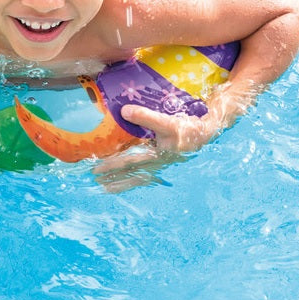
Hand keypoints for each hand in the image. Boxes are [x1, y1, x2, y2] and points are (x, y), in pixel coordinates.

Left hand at [91, 104, 222, 191]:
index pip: (130, 162)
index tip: (97, 168)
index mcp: (157, 156)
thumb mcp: (167, 122)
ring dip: (121, 182)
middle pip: (131, 173)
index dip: (113, 165)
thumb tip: (124, 111)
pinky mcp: (160, 162)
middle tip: (95, 180)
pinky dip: (131, 179)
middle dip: (113, 177)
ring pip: (137, 177)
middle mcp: (156, 164)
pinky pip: (143, 174)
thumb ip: (146, 116)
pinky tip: (122, 181)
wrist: (203, 134)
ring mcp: (158, 165)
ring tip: (105, 187)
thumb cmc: (185, 128)